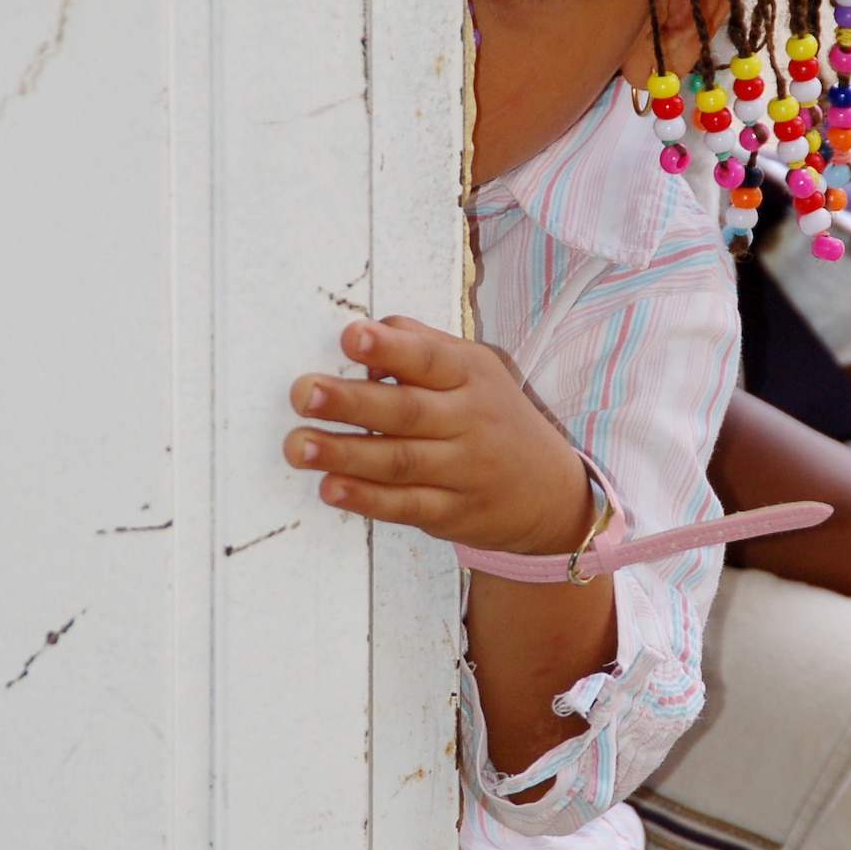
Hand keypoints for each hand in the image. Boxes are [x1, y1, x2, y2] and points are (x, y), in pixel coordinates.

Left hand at [285, 316, 596, 554]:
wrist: (551, 494)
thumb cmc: (494, 418)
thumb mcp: (475, 370)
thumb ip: (421, 348)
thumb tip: (363, 337)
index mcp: (471, 376)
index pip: (430, 357)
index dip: (390, 347)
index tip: (350, 336)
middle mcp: (469, 421)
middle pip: (407, 411)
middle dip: (351, 402)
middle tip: (304, 393)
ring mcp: (462, 471)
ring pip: (400, 461)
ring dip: (345, 454)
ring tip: (299, 445)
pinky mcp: (451, 513)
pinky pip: (405, 505)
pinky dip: (367, 498)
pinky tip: (331, 488)